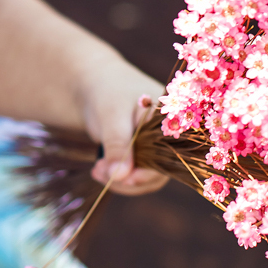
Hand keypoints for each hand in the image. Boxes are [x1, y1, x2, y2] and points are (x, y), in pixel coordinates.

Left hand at [84, 60, 168, 195]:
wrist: (96, 86)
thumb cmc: (107, 93)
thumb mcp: (111, 115)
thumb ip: (117, 145)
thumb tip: (119, 177)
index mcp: (172, 120)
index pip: (169, 156)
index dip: (147, 173)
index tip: (122, 178)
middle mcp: (170, 136)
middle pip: (159, 172)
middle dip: (129, 179)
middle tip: (99, 172)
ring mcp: (158, 146)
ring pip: (147, 178)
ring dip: (121, 181)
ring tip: (97, 171)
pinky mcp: (146, 154)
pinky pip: (138, 175)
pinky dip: (119, 177)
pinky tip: (100, 171)